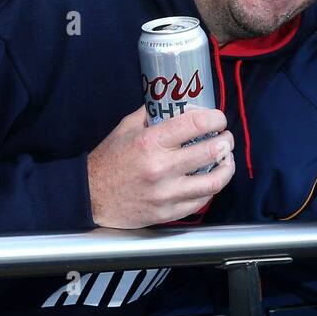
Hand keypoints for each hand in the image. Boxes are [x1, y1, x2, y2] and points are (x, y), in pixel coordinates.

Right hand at [87, 106, 233, 227]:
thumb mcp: (126, 128)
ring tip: (226, 159)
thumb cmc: (108, 161)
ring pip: (214, 181)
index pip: (196, 124)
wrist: (90, 197)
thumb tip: (177, 103)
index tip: (219, 119)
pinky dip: (211, 189)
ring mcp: (165, 193)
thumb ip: (152, 114)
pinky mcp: (167, 212)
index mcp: (150, 142)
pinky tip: (210, 179)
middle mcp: (160, 168)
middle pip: (211, 151)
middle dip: (226, 141)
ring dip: (227, 167)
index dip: (216, 119)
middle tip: (226, 138)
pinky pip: (201, 201)